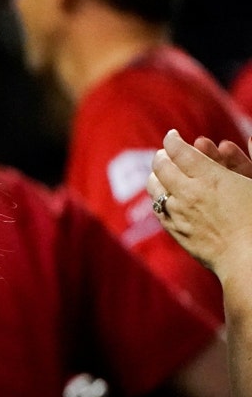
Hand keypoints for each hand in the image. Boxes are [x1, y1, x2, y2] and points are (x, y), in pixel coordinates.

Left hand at [148, 130, 251, 281]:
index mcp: (210, 178)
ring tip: (160, 172)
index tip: (173, 136)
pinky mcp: (176, 232)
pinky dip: (158, 198)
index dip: (173, 140)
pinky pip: (158, 210)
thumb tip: (246, 140)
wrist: (250, 260)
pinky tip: (162, 197)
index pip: (179, 151)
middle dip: (162, 155)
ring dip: (156, 175)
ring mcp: (179, 214)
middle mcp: (188, 193)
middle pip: (162, 166)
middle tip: (165, 152)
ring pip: (154, 187)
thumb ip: (244, 163)